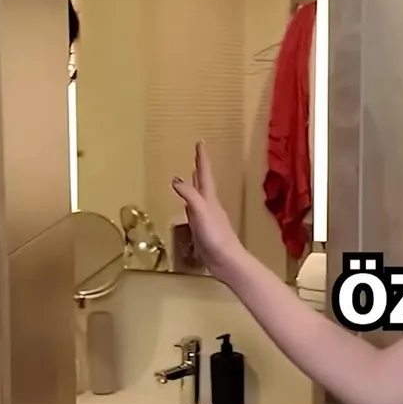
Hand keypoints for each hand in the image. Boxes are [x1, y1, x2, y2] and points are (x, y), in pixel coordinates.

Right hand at [172, 141, 245, 278]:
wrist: (226, 260)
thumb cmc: (215, 235)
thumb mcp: (201, 211)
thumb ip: (189, 195)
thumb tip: (176, 179)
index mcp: (209, 199)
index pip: (204, 174)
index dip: (202, 159)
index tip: (200, 142)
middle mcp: (209, 205)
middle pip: (203, 183)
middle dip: (199, 169)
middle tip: (196, 155)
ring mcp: (206, 218)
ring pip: (198, 197)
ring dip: (194, 185)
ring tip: (189, 176)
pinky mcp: (203, 230)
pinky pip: (194, 212)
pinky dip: (189, 205)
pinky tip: (187, 208)